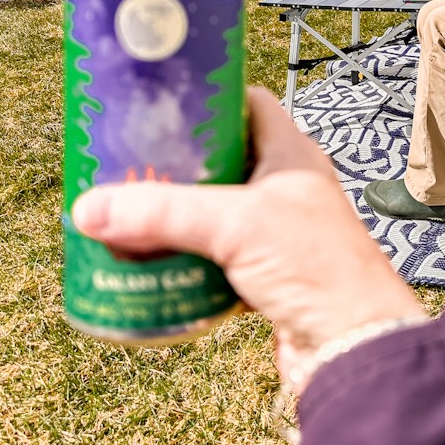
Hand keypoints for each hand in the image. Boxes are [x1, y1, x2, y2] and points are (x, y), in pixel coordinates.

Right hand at [72, 88, 423, 389]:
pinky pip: (217, 257)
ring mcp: (279, 232)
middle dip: (178, 164)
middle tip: (131, 163)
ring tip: (130, 210)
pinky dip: (188, 257)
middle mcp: (287, 187)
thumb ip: (162, 213)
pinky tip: (154, 262)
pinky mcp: (267, 275)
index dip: (208, 99)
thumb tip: (90, 208)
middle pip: (223, 160)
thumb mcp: (233, 225)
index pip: (249, 104)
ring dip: (178, 214)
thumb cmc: (316, 268)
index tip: (162, 103)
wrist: (354, 346)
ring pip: (217, 211)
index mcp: (292, 155)